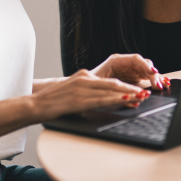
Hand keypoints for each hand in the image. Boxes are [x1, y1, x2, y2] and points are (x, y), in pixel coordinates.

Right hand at [31, 69, 149, 120]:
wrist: (35, 104)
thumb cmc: (53, 102)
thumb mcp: (73, 93)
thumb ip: (88, 93)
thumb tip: (106, 101)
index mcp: (83, 76)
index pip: (109, 81)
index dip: (126, 86)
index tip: (138, 91)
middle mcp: (84, 78)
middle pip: (113, 83)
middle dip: (131, 88)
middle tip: (145, 92)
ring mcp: (81, 88)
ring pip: (110, 90)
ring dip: (128, 94)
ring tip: (141, 97)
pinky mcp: (78, 99)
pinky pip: (101, 99)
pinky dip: (115, 100)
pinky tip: (125, 101)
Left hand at [92, 53, 169, 90]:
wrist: (83, 88)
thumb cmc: (89, 84)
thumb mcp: (100, 84)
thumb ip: (113, 88)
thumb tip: (128, 95)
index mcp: (116, 61)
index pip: (135, 59)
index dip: (145, 65)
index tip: (153, 72)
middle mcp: (125, 64)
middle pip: (144, 65)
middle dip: (153, 74)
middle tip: (158, 85)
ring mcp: (130, 70)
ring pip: (147, 71)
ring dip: (155, 78)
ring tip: (163, 85)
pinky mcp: (133, 78)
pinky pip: (146, 77)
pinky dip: (154, 81)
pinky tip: (162, 84)